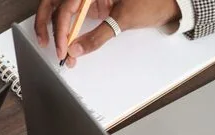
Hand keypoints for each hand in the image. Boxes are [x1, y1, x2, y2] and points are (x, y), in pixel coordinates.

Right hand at [34, 0, 180, 66]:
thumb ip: (97, 36)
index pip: (67, 5)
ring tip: (54, 46)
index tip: (63, 48)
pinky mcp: (92, 4)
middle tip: (44, 43)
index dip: (61, 28)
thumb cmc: (152, 2)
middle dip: (46, 22)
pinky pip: (72, 14)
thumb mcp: (123, 19)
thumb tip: (76, 50)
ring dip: (53, 26)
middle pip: (55, 1)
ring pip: (60, 7)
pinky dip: (66, 29)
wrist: (169, 2)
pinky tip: (65, 43)